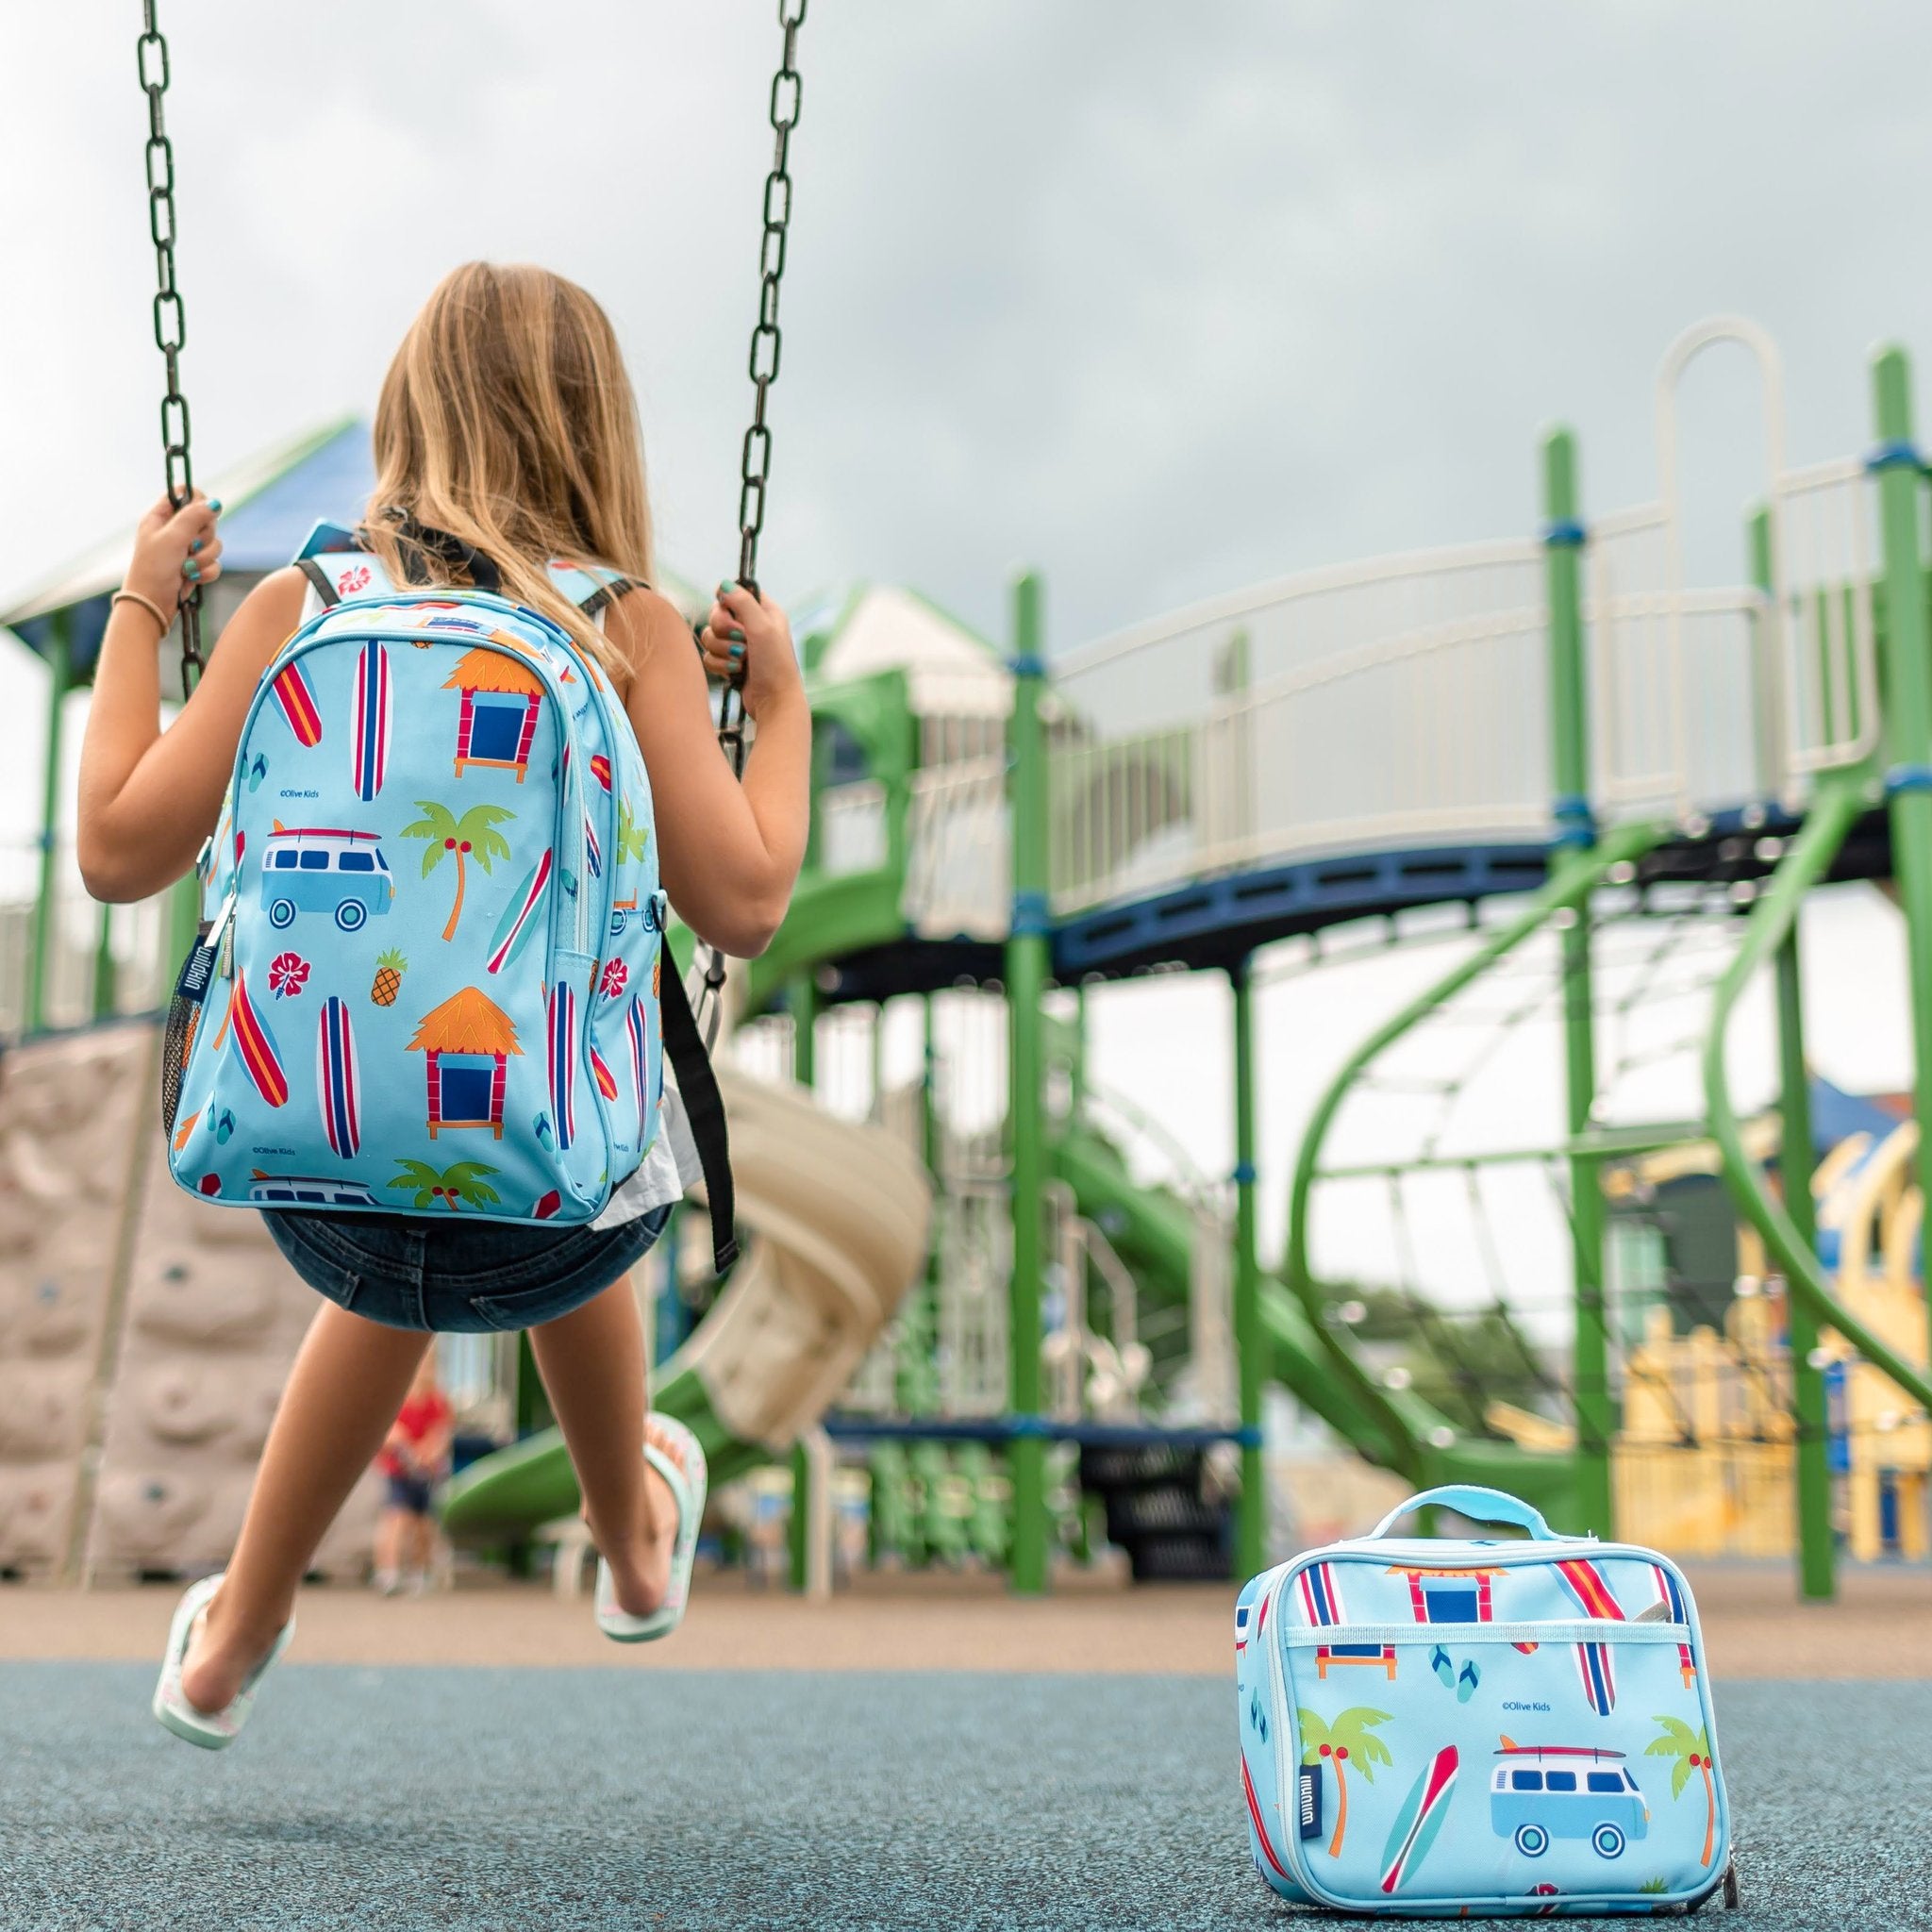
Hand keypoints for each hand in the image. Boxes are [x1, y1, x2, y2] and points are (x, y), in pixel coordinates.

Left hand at [125, 491, 222, 616]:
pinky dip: (207, 572)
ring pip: (214, 543)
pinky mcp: (196, 568)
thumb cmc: (154, 569)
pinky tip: (193, 579)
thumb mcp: (172, 538)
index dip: (197, 501)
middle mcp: (174, 531)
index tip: (201, 514)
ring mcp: (186, 550)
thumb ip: (194, 517)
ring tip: (188, 568)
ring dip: (205, 557)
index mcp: (161, 517)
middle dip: (204, 536)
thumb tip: (215, 503)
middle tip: (191, 546)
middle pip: (205, 519)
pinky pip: (214, 563)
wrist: (153, 605)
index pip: (184, 495)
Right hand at [698, 581, 801, 720]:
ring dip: (722, 650)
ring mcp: (739, 646)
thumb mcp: (762, 627)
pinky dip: (720, 665)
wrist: (774, 702)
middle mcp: (751, 627)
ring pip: (709, 637)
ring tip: (741, 661)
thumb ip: (742, 602)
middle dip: (724, 631)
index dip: (727, 602)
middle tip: (742, 642)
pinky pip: (710, 656)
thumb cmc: (775, 665)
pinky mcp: (730, 664)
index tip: (728, 611)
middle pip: (716, 615)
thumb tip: (723, 584)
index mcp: (764, 612)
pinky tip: (735, 673)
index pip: (735, 593)